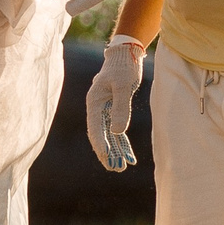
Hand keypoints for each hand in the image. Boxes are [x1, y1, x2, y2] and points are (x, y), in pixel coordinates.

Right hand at [85, 37, 144, 172]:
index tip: (107, 158)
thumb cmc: (123, 68)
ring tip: (121, 167)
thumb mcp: (123, 87)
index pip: (95, 129)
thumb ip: (120, 108)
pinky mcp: (114, 109)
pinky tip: (129, 155)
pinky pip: (117, 130)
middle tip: (115, 169)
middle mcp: (96, 108)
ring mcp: (104, 110)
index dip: (101, 144)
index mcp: (94, 102)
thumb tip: (118, 131)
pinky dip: (122, 143)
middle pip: (100, 135)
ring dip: (115, 151)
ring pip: (109, 135)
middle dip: (107, 153)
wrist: (126, 55)